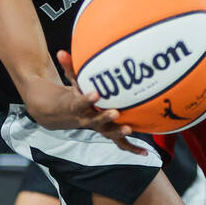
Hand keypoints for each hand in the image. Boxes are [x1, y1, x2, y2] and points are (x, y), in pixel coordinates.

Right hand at [21, 52, 147, 155]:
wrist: (70, 115)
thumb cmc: (75, 94)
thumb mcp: (71, 81)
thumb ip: (69, 67)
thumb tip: (61, 51)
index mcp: (78, 108)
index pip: (80, 103)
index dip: (87, 99)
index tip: (96, 93)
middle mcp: (88, 120)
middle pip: (96, 121)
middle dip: (105, 117)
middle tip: (116, 112)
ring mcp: (99, 129)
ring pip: (109, 133)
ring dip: (119, 133)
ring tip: (130, 129)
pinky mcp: (109, 133)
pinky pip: (120, 143)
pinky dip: (132, 148)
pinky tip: (145, 153)